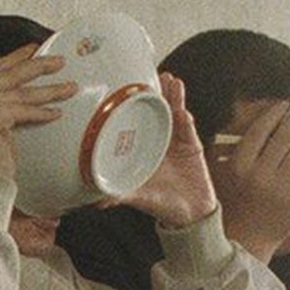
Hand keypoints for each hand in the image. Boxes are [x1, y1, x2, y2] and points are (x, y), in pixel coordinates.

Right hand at [0, 43, 72, 176]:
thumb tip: (17, 80)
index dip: (15, 58)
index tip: (33, 51)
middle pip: (8, 73)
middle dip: (37, 66)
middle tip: (58, 62)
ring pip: (21, 92)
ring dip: (49, 91)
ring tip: (68, 88)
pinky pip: (24, 110)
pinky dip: (41, 113)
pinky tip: (55, 113)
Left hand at [111, 73, 216, 229]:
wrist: (189, 213)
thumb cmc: (160, 202)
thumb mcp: (137, 196)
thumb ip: (119, 195)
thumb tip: (97, 202)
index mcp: (143, 147)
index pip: (138, 121)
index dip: (135, 105)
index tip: (128, 90)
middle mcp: (159, 139)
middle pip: (158, 111)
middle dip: (157, 93)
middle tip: (154, 76)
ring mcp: (176, 140)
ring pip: (175, 114)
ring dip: (174, 97)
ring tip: (172, 81)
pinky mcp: (193, 145)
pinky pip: (189, 129)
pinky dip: (185, 119)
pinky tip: (182, 110)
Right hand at [210, 98, 289, 260]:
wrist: (246, 241)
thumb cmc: (235, 209)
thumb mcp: (225, 179)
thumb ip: (232, 156)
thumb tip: (246, 132)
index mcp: (239, 165)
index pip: (258, 132)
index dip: (273, 115)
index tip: (284, 104)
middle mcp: (259, 173)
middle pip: (283, 136)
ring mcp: (279, 185)